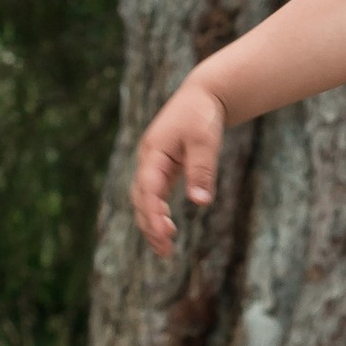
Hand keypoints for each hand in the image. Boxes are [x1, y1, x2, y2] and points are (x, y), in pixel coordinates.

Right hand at [132, 75, 225, 254]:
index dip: (154, 215)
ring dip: (151, 222)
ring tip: (164, 248)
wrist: (203, 94)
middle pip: (140, 199)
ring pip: (144, 199)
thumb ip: (202, 171)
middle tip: (165, 251)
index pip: (148, 190)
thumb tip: (201, 203)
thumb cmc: (203, 114)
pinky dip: (157, 212)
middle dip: (149, 225)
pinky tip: (167, 227)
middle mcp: (148, 159)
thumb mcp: (205, 141)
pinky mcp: (162, 166)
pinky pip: (154, 194)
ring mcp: (153, 163)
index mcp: (153, 152)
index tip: (166, 235)